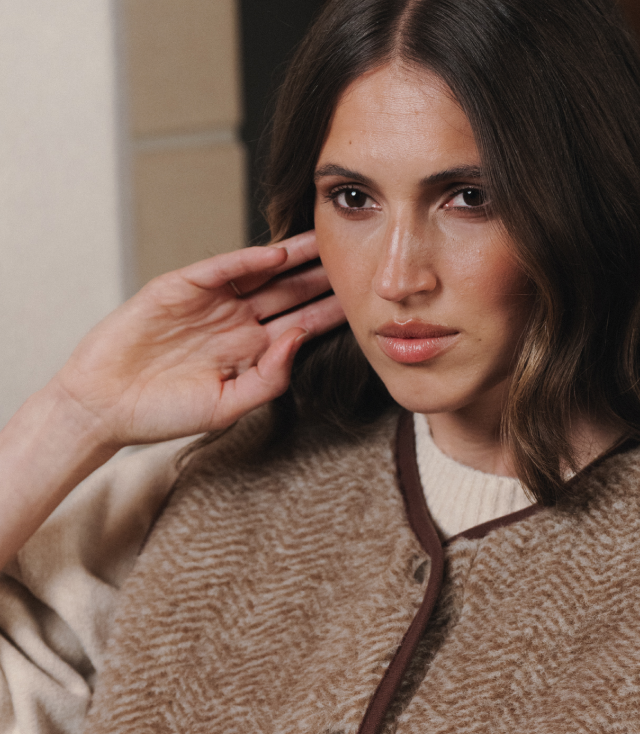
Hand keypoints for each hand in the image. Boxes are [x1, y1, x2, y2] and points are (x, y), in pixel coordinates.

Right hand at [51, 232, 344, 449]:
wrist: (105, 406)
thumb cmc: (163, 414)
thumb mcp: (228, 406)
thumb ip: (269, 378)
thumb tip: (299, 339)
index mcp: (250, 354)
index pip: (300, 328)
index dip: (329, 315)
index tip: (362, 305)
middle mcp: (235, 324)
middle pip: (288, 295)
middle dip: (321, 277)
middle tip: (357, 258)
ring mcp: (209, 304)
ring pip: (260, 275)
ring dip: (293, 258)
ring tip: (326, 240)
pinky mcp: (180, 288)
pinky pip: (220, 269)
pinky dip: (247, 260)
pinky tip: (277, 254)